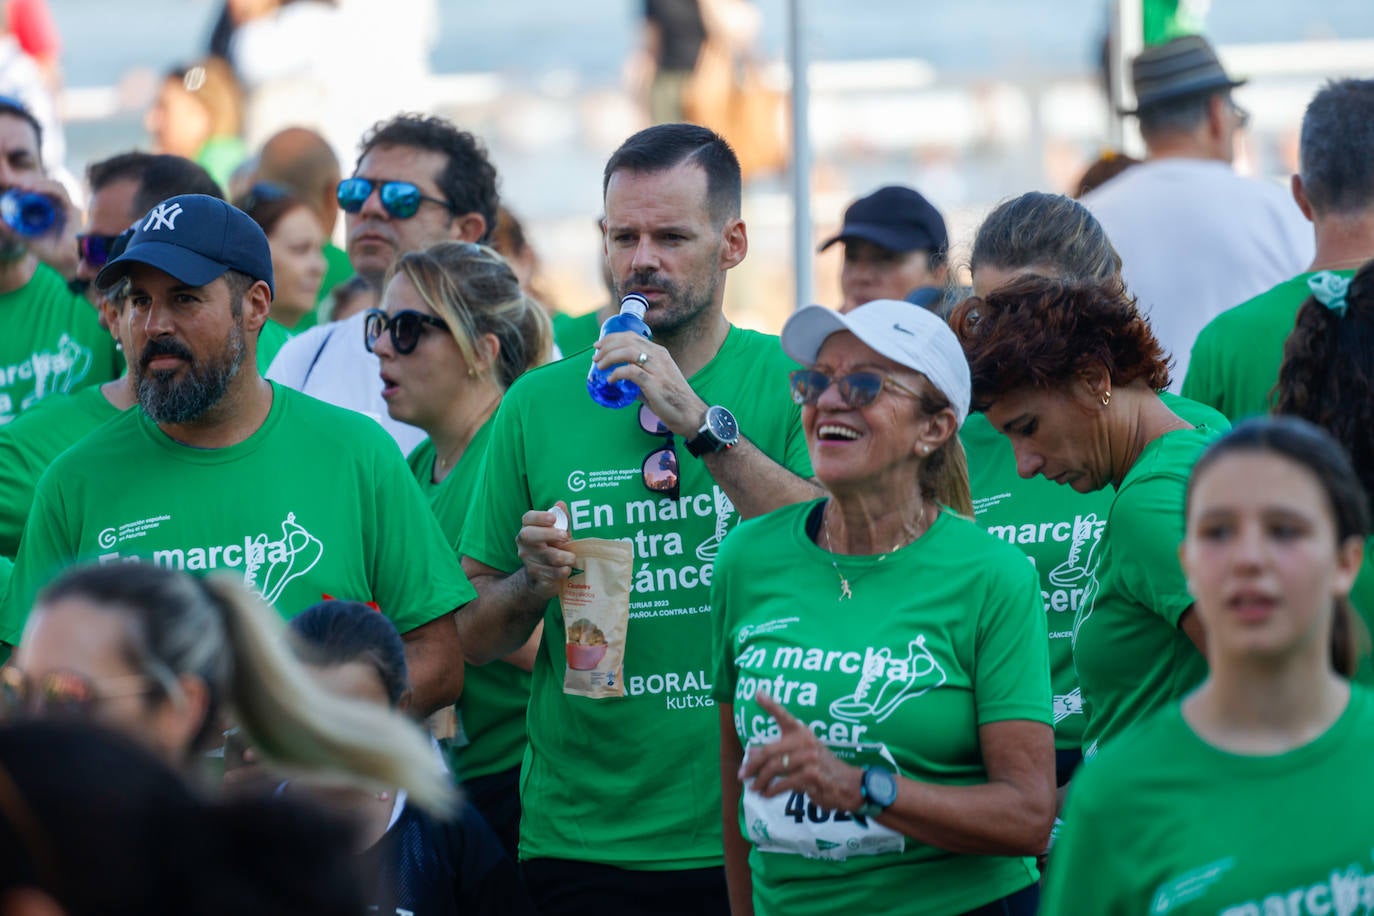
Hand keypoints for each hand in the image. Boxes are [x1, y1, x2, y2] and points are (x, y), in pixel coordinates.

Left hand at [0, 177, 79, 278]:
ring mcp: (69, 209)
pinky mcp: (72, 211)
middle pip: (49, 186)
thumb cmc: (49, 253)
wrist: (63, 264)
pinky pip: (60, 194)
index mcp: (53, 212)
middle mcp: (62, 208)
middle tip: (16, 185)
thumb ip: (13, 229)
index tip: (13, 189)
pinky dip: (47, 189)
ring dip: (39, 183)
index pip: (44, 192)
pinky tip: (33, 190)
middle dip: (33, 181)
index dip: (29, 187)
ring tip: (23, 187)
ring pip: (56, 186)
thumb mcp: (25, 238)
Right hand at [516, 501, 575, 601]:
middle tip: (565, 537)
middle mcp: (524, 545)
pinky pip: (548, 574)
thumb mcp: (559, 534)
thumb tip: (561, 504)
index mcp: (529, 530)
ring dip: (561, 557)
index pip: (527, 519)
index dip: (539, 517)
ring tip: (572, 557)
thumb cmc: (553, 549)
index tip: (553, 518)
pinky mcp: (534, 579)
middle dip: (547, 534)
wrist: (542, 578)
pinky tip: (566, 570)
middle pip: (529, 535)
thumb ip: (562, 520)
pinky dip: (560, 572)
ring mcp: (528, 562)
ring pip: (543, 557)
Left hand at [594, 331, 707, 438]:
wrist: (690, 413)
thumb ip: (640, 375)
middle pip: (627, 340)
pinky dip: (617, 373)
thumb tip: (620, 378)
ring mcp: (657, 368)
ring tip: (600, 366)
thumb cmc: (673, 399)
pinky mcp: (654, 383)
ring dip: (609, 357)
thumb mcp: (658, 379)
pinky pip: (630, 372)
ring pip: (628, 352)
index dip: (612, 338)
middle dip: (607, 346)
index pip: (632, 337)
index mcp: (659, 352)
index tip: (599, 345)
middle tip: (596, 356)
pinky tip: (611, 380)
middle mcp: (658, 356)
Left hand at [738, 690, 864, 812]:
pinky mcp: (811, 776)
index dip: (770, 705)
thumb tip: (752, 754)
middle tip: (742, 774)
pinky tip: (766, 794)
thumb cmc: (823, 769)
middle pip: (770, 751)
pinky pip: (783, 783)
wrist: (850, 785)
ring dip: (760, 781)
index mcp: (803, 733)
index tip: (757, 693)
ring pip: (774, 768)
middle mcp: (805, 742)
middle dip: (752, 764)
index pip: (785, 717)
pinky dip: (771, 790)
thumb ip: (780, 753)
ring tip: (754, 788)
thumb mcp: (804, 755)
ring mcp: (809, 759)